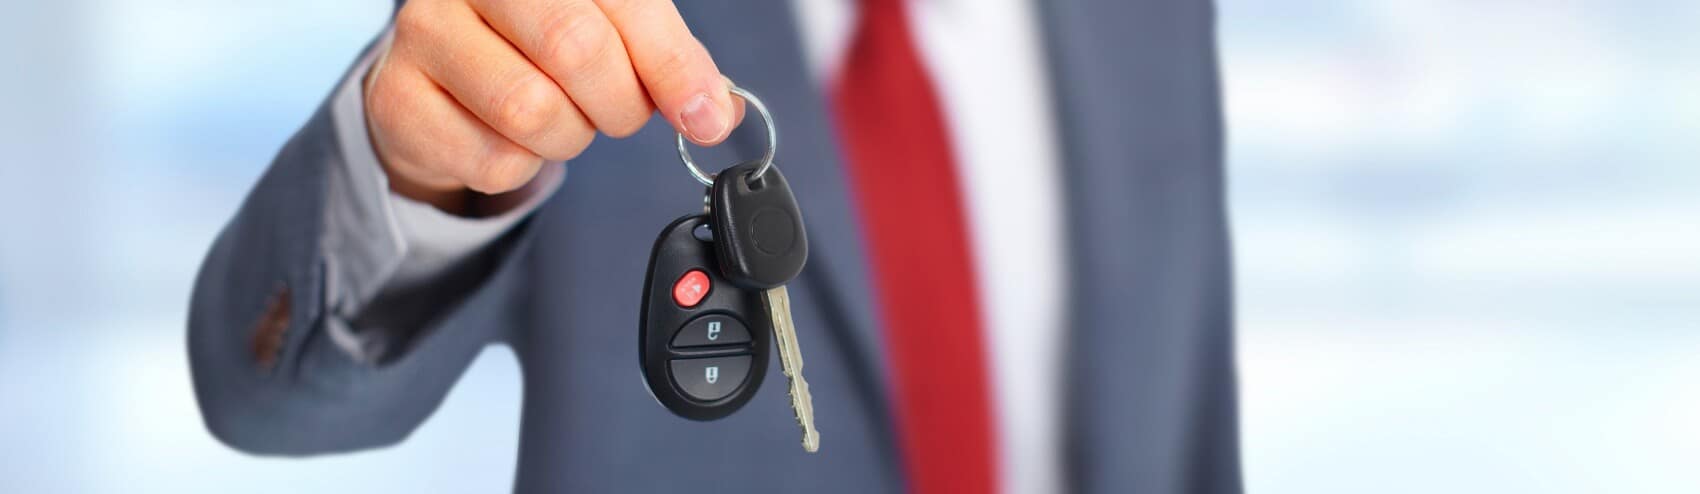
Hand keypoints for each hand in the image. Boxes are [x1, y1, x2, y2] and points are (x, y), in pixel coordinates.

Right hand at [364, 0, 743, 212]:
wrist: (440, 83)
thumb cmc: (533, 47)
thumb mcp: (612, 33)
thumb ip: (666, 62)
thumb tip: (715, 110)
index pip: (624, 1)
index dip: (672, 65)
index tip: (705, 115)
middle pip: (575, 49)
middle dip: (619, 103)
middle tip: (620, 112)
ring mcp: (425, 32)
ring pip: (532, 110)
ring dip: (569, 137)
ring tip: (560, 119)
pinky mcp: (398, 97)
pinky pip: (492, 158)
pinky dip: (520, 166)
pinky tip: (509, 138)